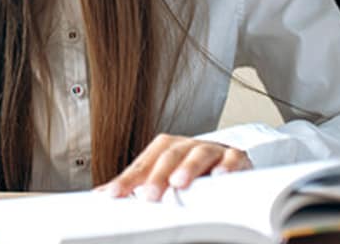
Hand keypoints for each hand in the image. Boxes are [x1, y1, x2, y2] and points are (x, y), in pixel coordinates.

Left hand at [99, 133, 251, 200]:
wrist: (229, 163)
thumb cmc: (192, 172)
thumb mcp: (163, 177)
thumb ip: (137, 184)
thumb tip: (102, 194)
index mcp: (165, 149)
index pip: (143, 163)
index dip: (128, 178)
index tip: (113, 194)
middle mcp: (186, 146)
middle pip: (168, 156)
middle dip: (157, 174)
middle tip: (148, 194)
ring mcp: (211, 150)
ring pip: (198, 154)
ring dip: (188, 167)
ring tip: (179, 183)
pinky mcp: (237, 158)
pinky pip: (233, 158)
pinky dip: (227, 166)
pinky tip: (220, 177)